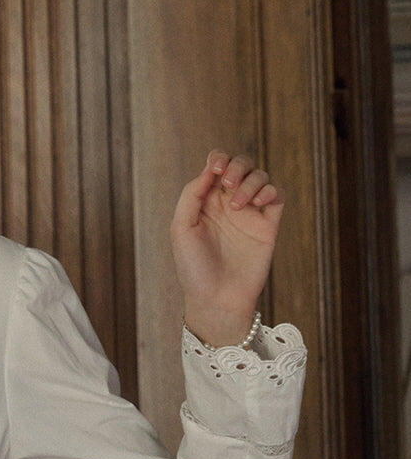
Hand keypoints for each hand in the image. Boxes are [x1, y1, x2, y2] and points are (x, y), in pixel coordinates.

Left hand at [170, 150, 285, 347]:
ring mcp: (249, 214)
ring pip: (260, 177)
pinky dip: (271, 191)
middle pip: (240, 166)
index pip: (216, 166)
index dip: (218, 158)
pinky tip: (258, 203)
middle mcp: (228, 204)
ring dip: (250, 182)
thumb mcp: (181, 229)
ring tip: (238, 206)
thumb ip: (191, 195)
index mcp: (205, 202)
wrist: (217, 300)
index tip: (216, 170)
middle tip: (228, 184)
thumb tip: (209, 169)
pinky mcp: (268, 226)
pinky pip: (277, 196)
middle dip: (236, 166)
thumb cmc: (194, 268)